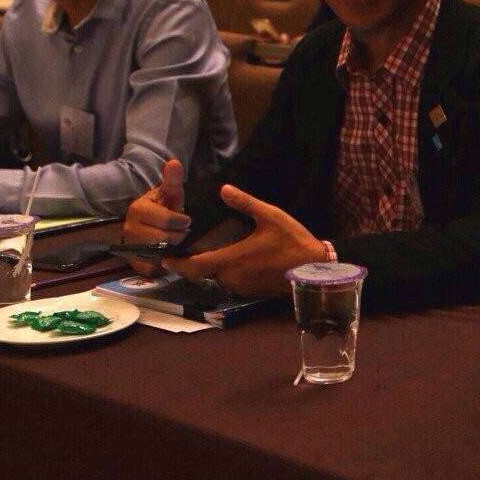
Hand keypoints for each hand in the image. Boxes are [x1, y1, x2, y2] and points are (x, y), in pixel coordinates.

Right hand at [120, 158, 189, 275]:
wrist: (148, 228)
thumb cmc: (162, 208)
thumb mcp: (170, 193)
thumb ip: (172, 180)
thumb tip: (174, 162)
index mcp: (138, 209)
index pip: (167, 220)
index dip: (181, 222)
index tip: (185, 221)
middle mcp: (129, 228)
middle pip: (163, 239)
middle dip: (177, 236)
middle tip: (180, 233)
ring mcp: (129, 247)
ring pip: (158, 254)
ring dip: (171, 249)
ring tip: (173, 241)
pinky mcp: (133, 263)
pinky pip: (153, 267)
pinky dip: (163, 262)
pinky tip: (166, 253)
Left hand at [163, 184, 323, 296]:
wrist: (315, 267)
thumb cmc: (292, 240)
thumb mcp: (270, 216)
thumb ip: (245, 203)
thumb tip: (224, 189)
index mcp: (233, 259)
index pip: (195, 265)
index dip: (177, 263)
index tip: (164, 257)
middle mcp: (232, 277)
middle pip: (203, 273)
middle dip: (191, 263)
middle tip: (183, 249)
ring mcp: (242, 286)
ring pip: (216, 277)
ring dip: (209, 267)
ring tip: (206, 250)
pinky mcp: (250, 291)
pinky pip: (230, 281)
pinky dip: (224, 271)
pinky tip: (230, 259)